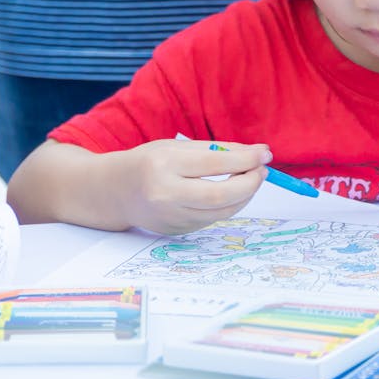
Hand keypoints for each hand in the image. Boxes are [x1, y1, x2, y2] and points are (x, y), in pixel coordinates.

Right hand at [109, 139, 270, 234]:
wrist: (114, 192)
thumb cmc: (148, 163)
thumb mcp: (177, 147)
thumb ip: (217, 150)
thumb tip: (258, 152)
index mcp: (163, 165)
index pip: (214, 164)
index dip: (245, 159)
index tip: (264, 153)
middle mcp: (165, 195)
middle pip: (220, 196)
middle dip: (250, 183)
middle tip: (262, 170)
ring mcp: (170, 217)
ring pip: (221, 212)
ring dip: (244, 196)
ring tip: (251, 178)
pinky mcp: (176, 231)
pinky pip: (212, 219)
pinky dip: (228, 206)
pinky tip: (231, 192)